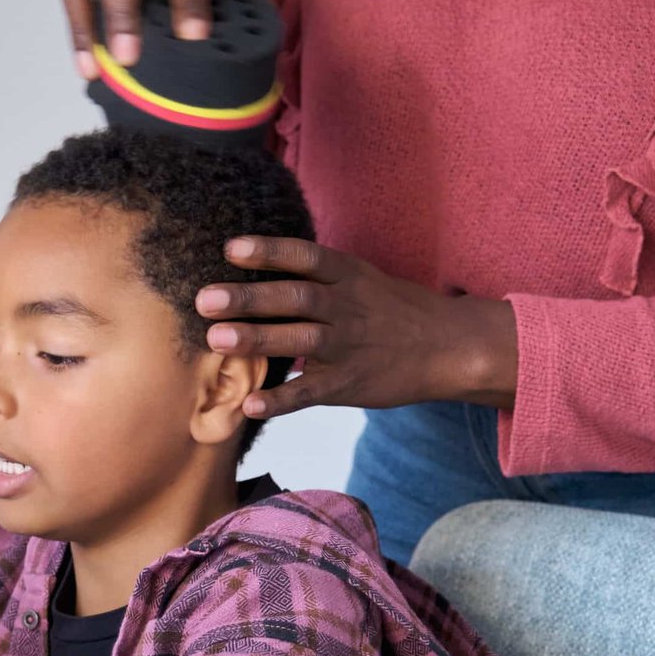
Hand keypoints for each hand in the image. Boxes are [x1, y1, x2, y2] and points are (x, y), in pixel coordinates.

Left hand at [195, 237, 519, 416]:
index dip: (268, 251)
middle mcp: (347, 306)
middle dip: (249, 298)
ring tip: (215, 340)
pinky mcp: (350, 383)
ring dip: (257, 339)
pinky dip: (281, 400)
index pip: (305, 257)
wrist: (449, 346)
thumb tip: (255, 267)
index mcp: (348, 276)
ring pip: (300, 339)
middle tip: (205, 299)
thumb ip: (313, 275)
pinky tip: (250, 405)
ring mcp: (349, 346)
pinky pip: (311, 393)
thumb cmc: (392, 309)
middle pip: (295, 297)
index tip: (230, 249)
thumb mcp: (360, 278)